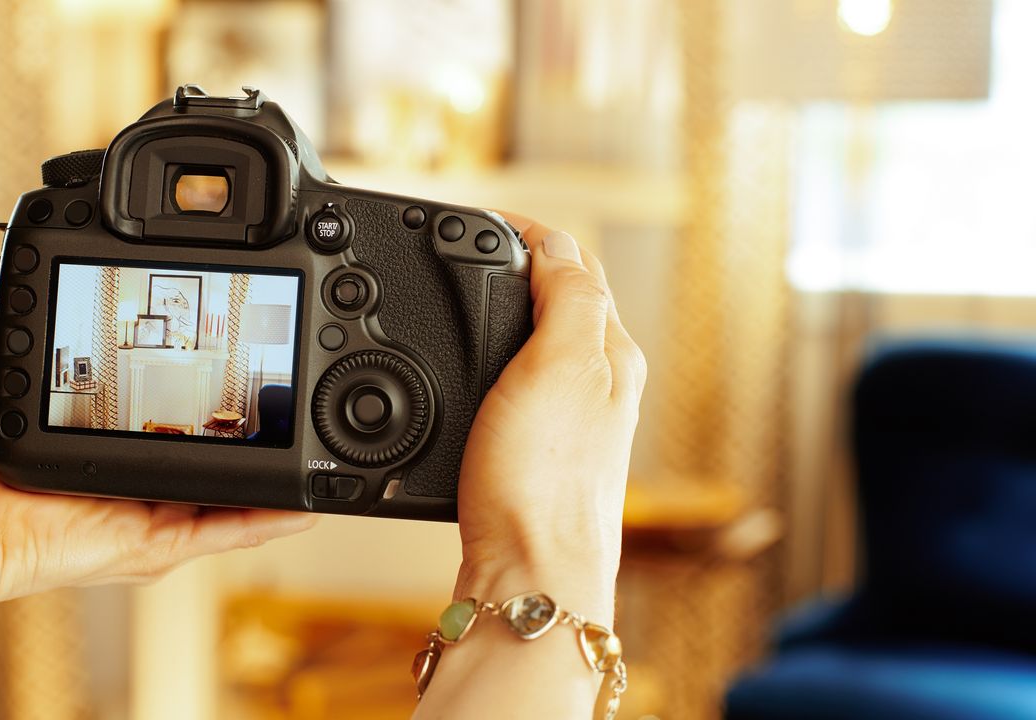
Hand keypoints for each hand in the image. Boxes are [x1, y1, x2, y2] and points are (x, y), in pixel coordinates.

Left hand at [0, 389, 316, 664]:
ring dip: (277, 489)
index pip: (182, 441)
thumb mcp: (34, 399)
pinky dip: (266, 520)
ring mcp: (147, 522)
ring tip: (319, 463)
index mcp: (116, 461)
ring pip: (231, 505)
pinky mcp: (149, 546)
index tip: (255, 396)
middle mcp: (138, 494)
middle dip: (262, 451)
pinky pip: (220, 532)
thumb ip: (69, 372)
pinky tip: (303, 506)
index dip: (221, 423)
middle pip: (216, 473)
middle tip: (302, 423)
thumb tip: (82, 332)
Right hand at [455, 214, 645, 617]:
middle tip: (464, 244)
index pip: (575, 263)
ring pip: (542, 339)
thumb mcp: (560, 366)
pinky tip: (472, 368)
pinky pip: (520, 381)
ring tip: (466, 287)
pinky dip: (495, 355)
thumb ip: (567, 296)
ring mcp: (570, 420)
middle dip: (520, 261)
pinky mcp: (537, 452)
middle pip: (564, 297)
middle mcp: (599, 382)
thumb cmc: (543, 483)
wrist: (529, 575)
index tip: (474, 217)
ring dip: (508, 305)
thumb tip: (555, 243)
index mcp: (611, 351)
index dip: (527, 231)